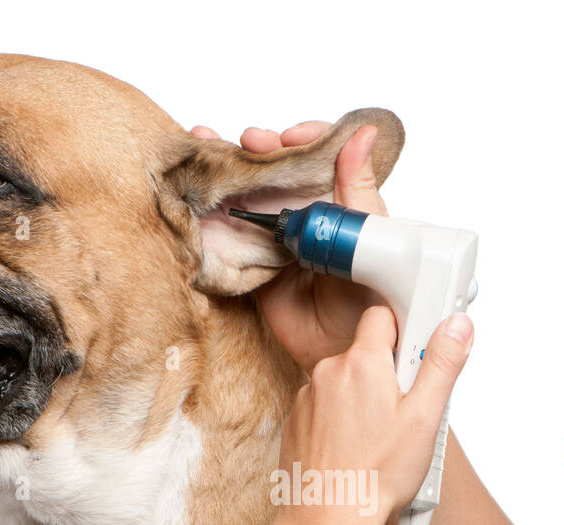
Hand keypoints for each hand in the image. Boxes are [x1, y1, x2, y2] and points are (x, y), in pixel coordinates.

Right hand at [189, 121, 390, 372]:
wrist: (343, 350)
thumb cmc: (372, 302)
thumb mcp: (371, 238)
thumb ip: (358, 190)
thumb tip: (362, 134)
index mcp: (337, 201)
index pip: (318, 155)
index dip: (302, 138)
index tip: (288, 139)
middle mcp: (306, 213)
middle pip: (277, 167)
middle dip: (259, 147)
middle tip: (250, 143)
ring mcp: (276, 236)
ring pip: (248, 191)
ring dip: (225, 163)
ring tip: (205, 142)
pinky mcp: (253, 261)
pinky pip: (228, 231)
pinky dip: (207, 207)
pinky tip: (192, 183)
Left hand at [272, 305, 473, 524]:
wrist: (328, 520)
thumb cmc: (376, 476)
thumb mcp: (425, 418)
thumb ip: (442, 364)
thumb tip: (457, 327)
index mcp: (361, 363)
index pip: (383, 318)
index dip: (406, 335)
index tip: (419, 361)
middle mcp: (328, 373)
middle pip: (366, 355)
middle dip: (389, 376)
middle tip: (407, 414)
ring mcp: (308, 399)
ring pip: (346, 385)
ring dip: (364, 401)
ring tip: (381, 442)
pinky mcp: (297, 424)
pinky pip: (326, 410)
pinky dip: (341, 423)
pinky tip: (357, 452)